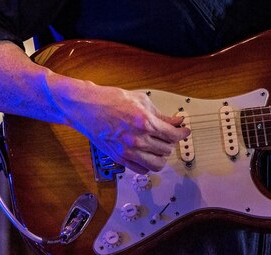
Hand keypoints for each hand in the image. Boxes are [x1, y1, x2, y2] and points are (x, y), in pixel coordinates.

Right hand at [63, 82, 191, 173]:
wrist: (86, 108)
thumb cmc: (110, 100)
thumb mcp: (141, 100)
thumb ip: (160, 114)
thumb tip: (175, 121)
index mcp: (145, 122)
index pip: (173, 135)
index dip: (182, 133)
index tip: (185, 131)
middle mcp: (138, 140)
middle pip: (167, 150)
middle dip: (172, 142)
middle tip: (170, 135)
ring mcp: (128, 151)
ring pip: (157, 164)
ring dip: (162, 156)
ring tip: (160, 147)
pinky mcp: (119, 158)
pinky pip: (141, 170)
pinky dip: (148, 164)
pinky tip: (148, 154)